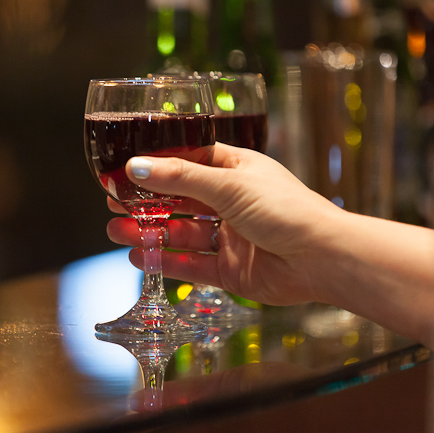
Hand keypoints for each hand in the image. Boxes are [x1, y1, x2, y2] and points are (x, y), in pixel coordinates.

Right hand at [106, 144, 343, 305]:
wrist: (322, 257)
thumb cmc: (285, 209)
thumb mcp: (228, 184)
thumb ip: (180, 178)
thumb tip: (137, 167)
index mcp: (236, 170)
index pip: (188, 162)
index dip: (156, 167)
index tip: (125, 170)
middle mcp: (232, 202)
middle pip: (180, 200)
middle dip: (146, 202)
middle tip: (112, 203)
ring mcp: (231, 237)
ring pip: (181, 233)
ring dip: (149, 231)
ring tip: (116, 230)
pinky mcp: (231, 270)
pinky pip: (191, 265)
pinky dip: (165, 261)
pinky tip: (139, 257)